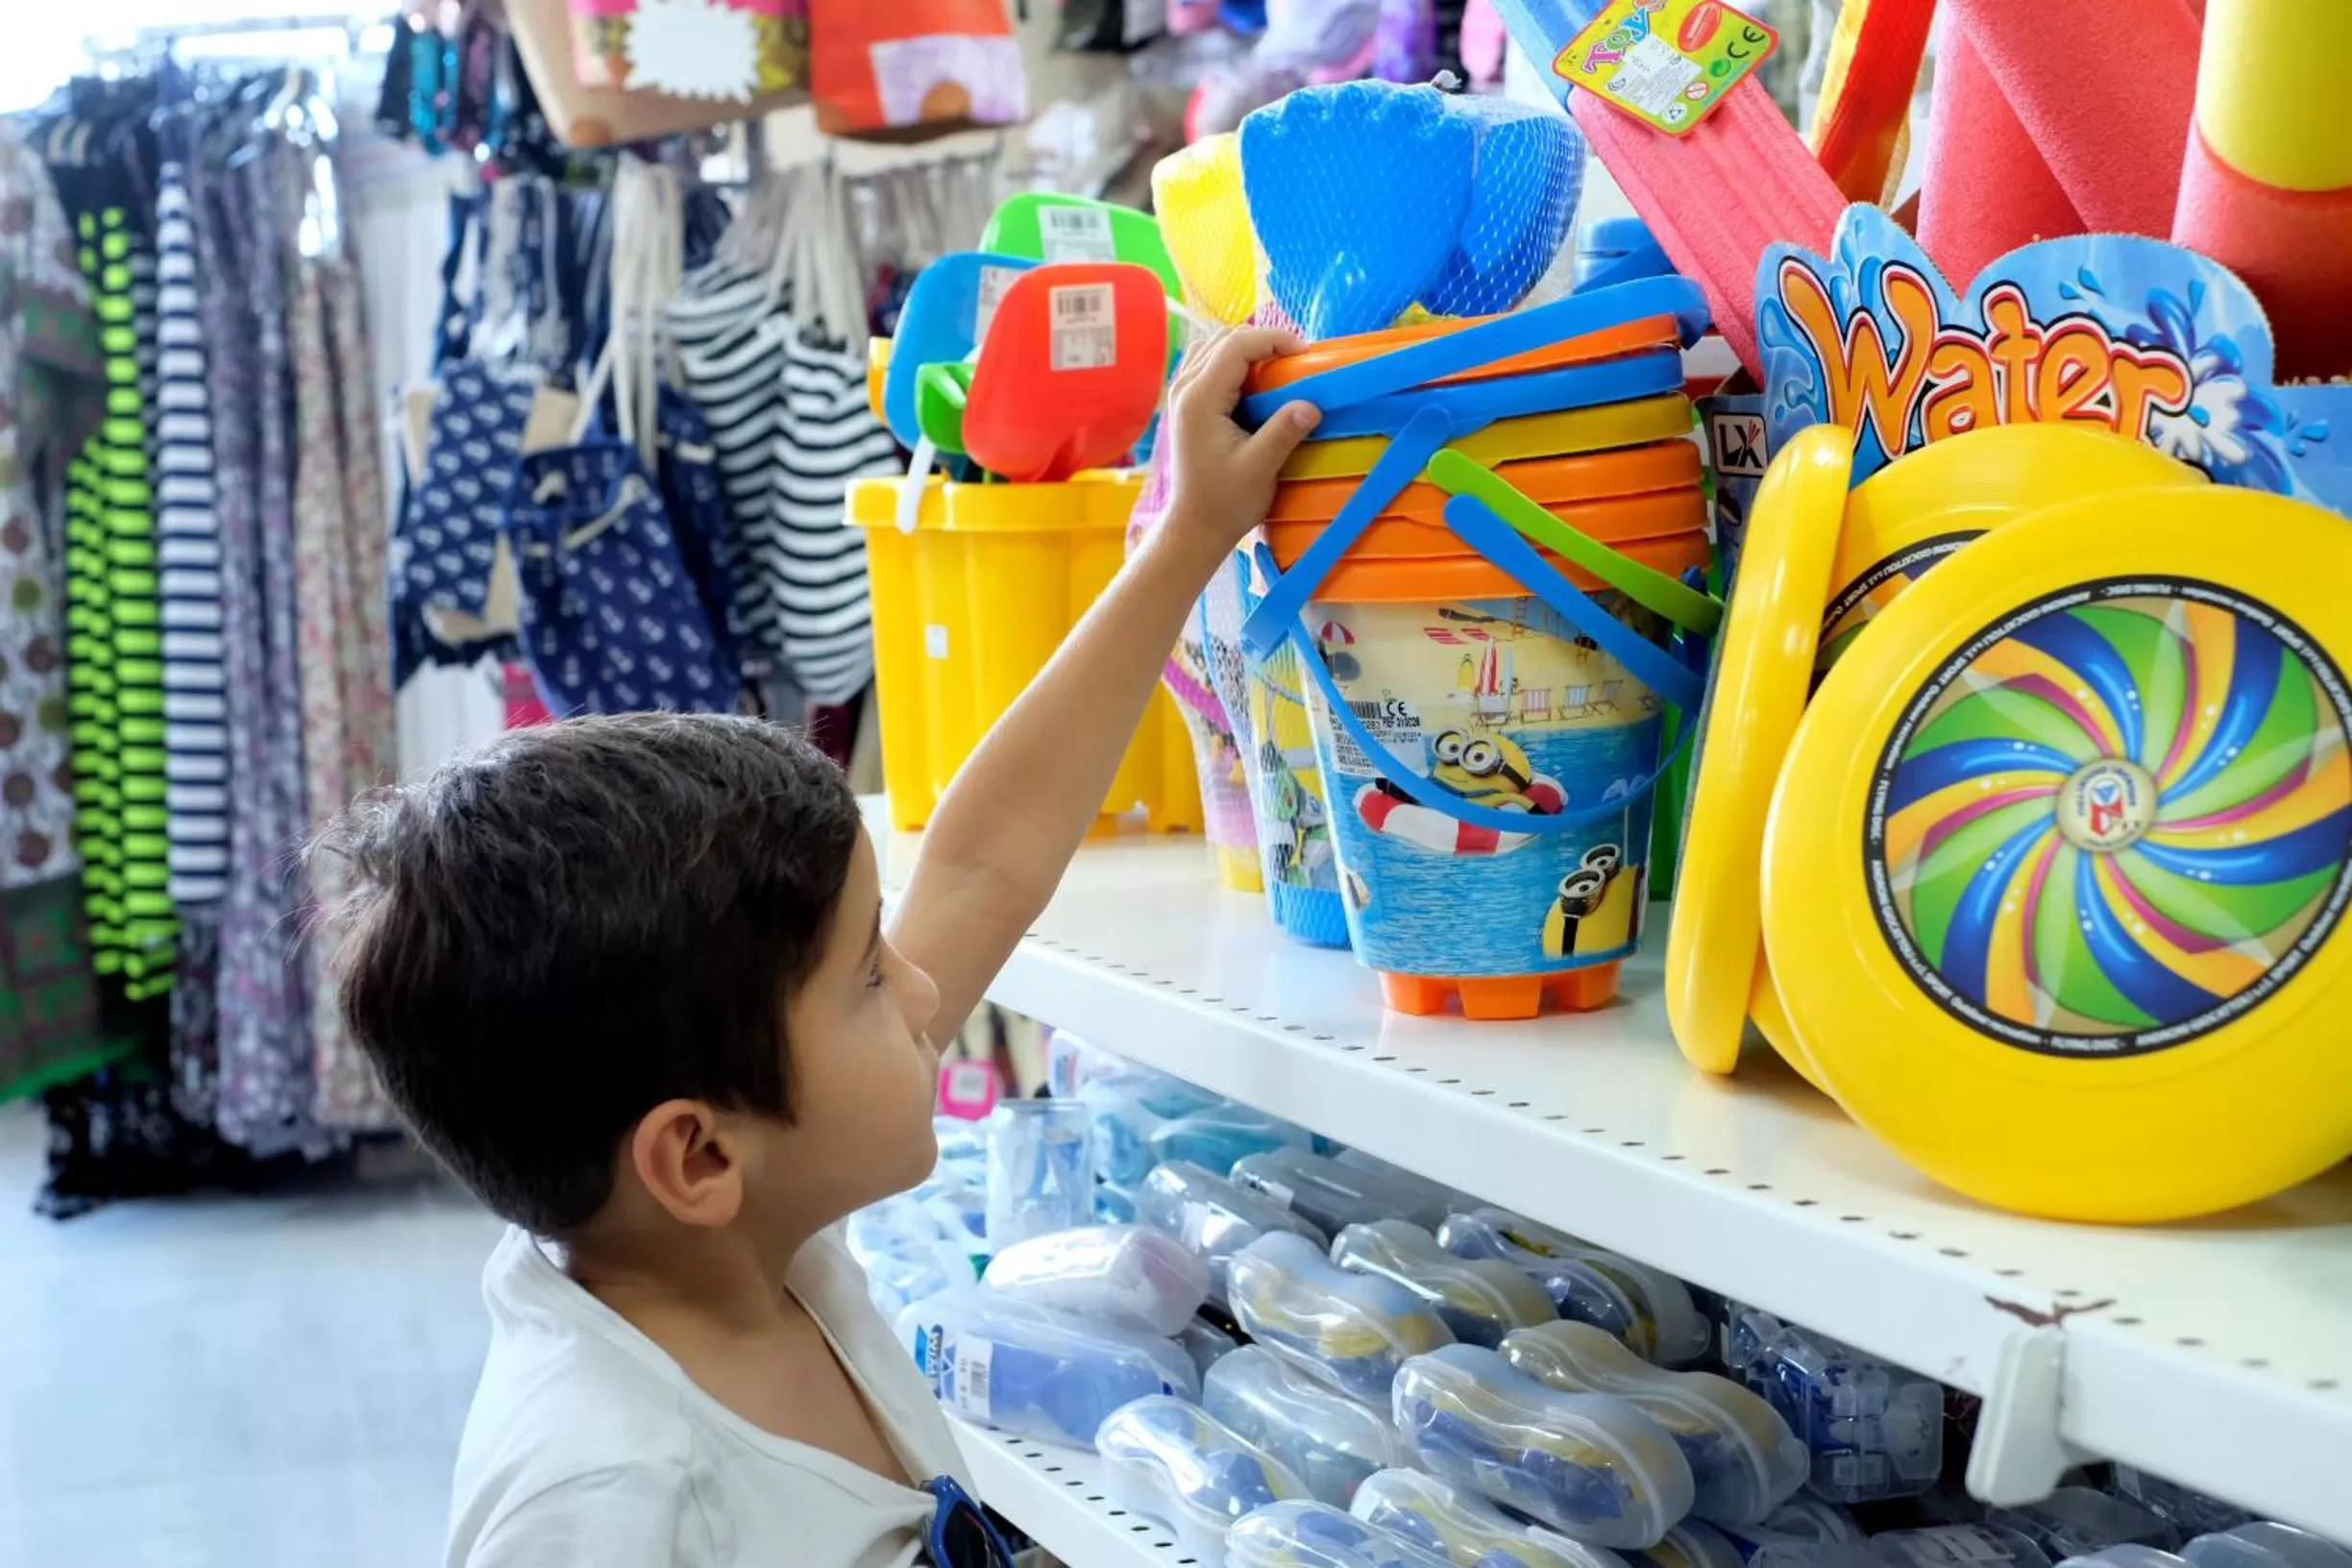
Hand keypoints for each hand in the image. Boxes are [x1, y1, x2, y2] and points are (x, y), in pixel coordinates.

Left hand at [1155, 325, 1322, 568]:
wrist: (1195, 525)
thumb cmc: (1226, 501)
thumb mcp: (1259, 469)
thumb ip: (1283, 433)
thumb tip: (1311, 405)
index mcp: (1200, 398)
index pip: (1235, 345)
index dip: (1273, 339)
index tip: (1305, 353)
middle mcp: (1185, 387)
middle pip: (1224, 338)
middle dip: (1264, 341)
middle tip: (1297, 360)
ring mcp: (1181, 392)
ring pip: (1215, 346)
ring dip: (1249, 348)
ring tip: (1279, 367)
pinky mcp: (1187, 402)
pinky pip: (1209, 363)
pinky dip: (1235, 361)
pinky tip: (1255, 381)